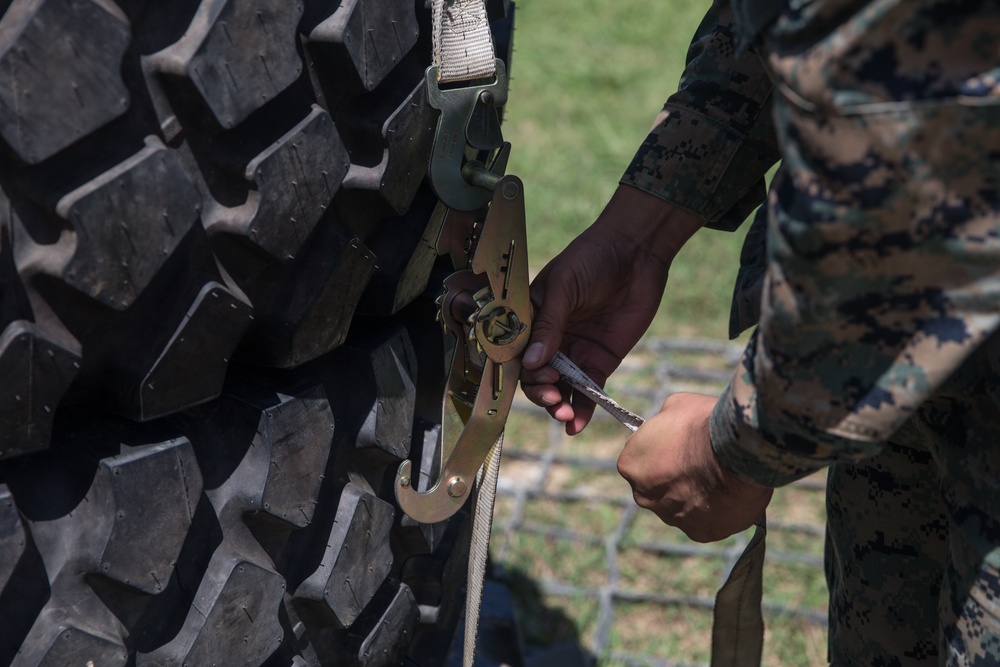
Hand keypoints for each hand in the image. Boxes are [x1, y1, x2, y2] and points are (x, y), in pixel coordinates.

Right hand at [521, 185, 703, 433]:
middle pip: (534, 375)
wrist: (636, 251)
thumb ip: (550, 324)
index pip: (515, 351)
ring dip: (558, 405)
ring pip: (559, 388)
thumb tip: (530, 362)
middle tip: (553, 397)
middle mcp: (548, 339)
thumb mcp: (564, 286)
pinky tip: (577, 424)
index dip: (521, 369)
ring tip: (565, 415)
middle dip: (540, 391)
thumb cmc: (592, 258)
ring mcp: (574, 351)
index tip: (538, 374)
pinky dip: (582, 409)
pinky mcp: (599, 361)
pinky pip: (587, 391)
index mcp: (531, 317)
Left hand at [617, 393, 771, 542]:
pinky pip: (705, 520)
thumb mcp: (676, 406)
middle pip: (658, 486)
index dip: (660, 449)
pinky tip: (729, 494)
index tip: (679, 443)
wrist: (737, 455)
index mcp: (631, 465)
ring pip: (682, 505)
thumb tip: (670, 426)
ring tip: (721, 476)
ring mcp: (672, 518)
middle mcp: (644, 496)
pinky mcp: (700, 532)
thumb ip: (665, 421)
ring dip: (696, 494)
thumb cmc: (704, 425)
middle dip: (675, 476)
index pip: (639, 458)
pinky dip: (716, 511)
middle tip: (701, 461)